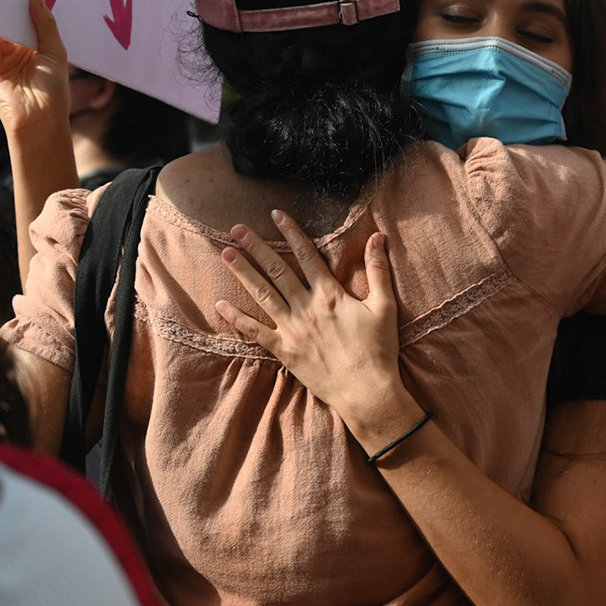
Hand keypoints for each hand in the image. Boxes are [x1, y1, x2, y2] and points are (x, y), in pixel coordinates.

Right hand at [0, 0, 69, 135]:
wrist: (40, 120)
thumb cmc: (54, 89)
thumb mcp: (55, 51)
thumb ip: (45, 24)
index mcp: (39, 48)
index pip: (32, 21)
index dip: (31, 5)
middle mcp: (21, 52)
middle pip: (15, 24)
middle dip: (14, 7)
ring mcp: (5, 60)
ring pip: (2, 31)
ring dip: (3, 16)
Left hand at [214, 213, 423, 451]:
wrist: (366, 391)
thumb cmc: (379, 350)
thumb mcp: (384, 306)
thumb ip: (378, 270)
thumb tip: (377, 238)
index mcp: (330, 294)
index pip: (306, 255)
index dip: (291, 232)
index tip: (275, 214)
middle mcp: (306, 308)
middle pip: (277, 270)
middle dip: (256, 247)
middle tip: (237, 228)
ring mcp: (292, 329)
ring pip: (262, 295)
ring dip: (243, 272)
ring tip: (226, 253)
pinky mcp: (284, 351)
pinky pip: (256, 332)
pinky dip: (237, 318)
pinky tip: (221, 304)